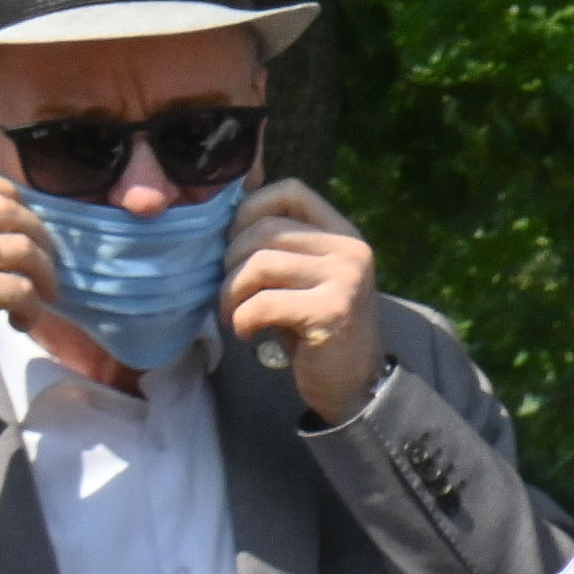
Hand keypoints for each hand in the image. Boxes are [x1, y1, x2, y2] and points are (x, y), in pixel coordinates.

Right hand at [0, 164, 53, 381]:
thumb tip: (8, 216)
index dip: (3, 187)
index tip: (23, 209)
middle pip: (2, 206)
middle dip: (37, 232)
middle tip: (45, 260)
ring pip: (20, 245)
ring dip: (44, 272)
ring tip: (41, 295)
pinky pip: (23, 286)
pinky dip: (34, 307)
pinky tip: (22, 322)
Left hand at [225, 181, 387, 422]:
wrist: (353, 382)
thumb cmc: (315, 327)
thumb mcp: (302, 277)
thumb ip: (279, 246)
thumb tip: (220, 216)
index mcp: (343, 233)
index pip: (289, 191)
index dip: (249, 210)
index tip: (235, 245)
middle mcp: (350, 249)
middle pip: (265, 229)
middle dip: (230, 261)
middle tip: (229, 292)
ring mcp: (345, 279)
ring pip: (260, 265)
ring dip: (231, 293)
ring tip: (233, 313)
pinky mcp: (332, 311)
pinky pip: (263, 303)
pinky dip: (242, 319)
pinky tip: (247, 332)